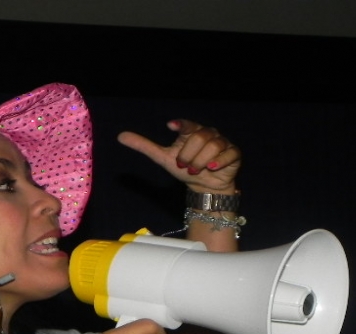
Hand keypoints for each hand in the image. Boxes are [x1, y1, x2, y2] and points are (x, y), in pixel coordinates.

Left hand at [117, 119, 240, 192]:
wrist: (204, 187)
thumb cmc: (185, 169)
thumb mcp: (163, 158)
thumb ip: (145, 146)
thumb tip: (120, 136)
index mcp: (192, 131)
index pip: (187, 124)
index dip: (181, 125)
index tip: (170, 126)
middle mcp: (208, 133)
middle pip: (199, 137)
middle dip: (189, 155)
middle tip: (185, 166)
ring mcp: (222, 142)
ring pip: (213, 145)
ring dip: (201, 161)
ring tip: (197, 169)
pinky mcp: (234, 154)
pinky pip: (228, 154)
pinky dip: (219, 162)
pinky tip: (212, 168)